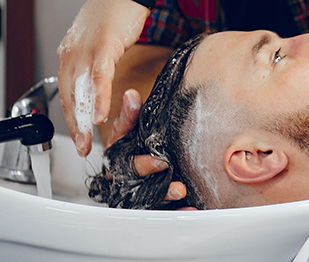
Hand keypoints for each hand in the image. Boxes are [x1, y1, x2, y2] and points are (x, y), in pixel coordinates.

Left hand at [57, 0, 149, 156]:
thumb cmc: (118, 8)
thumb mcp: (99, 37)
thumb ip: (94, 58)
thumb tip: (99, 77)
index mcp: (69, 51)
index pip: (65, 90)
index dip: (71, 116)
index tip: (79, 134)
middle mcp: (72, 52)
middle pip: (69, 96)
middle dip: (75, 125)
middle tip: (82, 147)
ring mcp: (86, 49)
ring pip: (81, 91)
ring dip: (85, 119)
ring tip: (90, 139)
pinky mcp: (103, 45)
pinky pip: (98, 79)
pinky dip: (100, 99)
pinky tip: (102, 115)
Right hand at [108, 89, 188, 205]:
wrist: (146, 156)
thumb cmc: (133, 141)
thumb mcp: (131, 126)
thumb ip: (131, 114)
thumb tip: (131, 96)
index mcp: (117, 163)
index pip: (124, 167)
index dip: (142, 166)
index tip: (161, 161)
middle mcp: (126, 182)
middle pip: (136, 188)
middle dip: (157, 187)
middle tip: (175, 182)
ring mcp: (139, 195)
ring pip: (149, 202)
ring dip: (166, 198)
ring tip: (182, 192)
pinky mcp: (154, 204)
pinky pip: (164, 213)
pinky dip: (177, 213)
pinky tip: (191, 210)